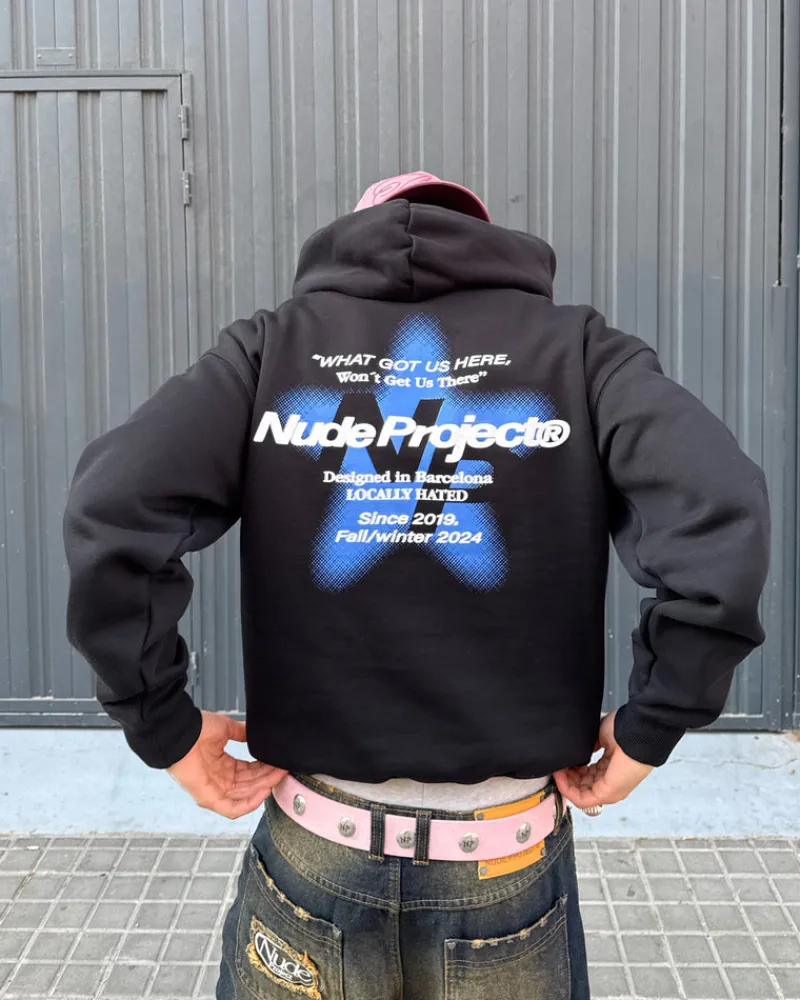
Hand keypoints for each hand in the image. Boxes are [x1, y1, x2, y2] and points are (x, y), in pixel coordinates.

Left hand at [166, 710, 288, 818]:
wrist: (179, 732)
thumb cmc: (196, 728)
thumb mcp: (226, 729)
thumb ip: (242, 733)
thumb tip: (257, 732)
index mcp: (223, 765)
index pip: (250, 772)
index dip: (266, 768)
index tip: (280, 761)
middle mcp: (220, 780)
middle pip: (251, 784)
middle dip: (269, 777)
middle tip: (284, 768)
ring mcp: (214, 791)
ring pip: (245, 796)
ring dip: (263, 787)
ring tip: (278, 776)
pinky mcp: (208, 798)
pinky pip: (231, 808)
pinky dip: (249, 804)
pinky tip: (264, 792)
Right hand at [553, 710, 653, 808]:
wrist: (638, 731)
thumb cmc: (625, 731)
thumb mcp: (601, 737)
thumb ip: (589, 746)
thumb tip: (578, 748)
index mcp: (611, 769)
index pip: (587, 776)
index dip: (571, 769)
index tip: (561, 760)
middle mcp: (612, 783)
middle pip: (582, 787)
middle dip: (566, 777)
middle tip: (556, 764)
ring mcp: (611, 790)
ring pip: (581, 794)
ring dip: (565, 783)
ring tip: (556, 768)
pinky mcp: (608, 793)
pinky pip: (583, 798)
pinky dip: (568, 789)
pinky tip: (560, 775)